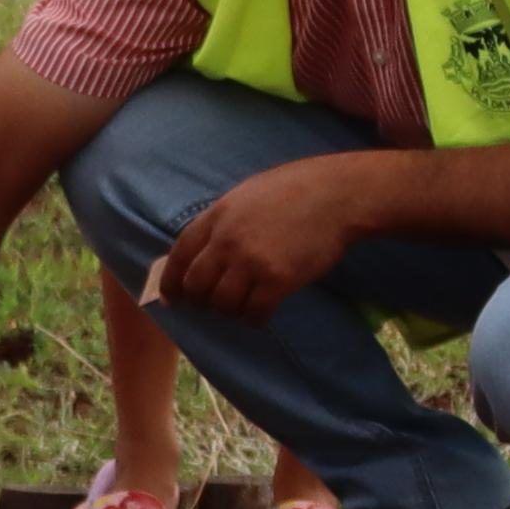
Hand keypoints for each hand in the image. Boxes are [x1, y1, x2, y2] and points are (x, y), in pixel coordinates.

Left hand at [142, 154, 375, 319]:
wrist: (338, 195)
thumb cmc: (297, 188)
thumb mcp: (247, 194)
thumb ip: (223, 220)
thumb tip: (205, 250)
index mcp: (217, 216)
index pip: (179, 256)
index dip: (171, 282)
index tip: (173, 298)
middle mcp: (228, 241)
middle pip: (197, 286)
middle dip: (201, 301)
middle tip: (213, 305)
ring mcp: (252, 261)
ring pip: (223, 304)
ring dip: (230, 312)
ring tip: (242, 308)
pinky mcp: (278, 280)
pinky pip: (253, 313)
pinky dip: (254, 319)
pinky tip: (261, 316)